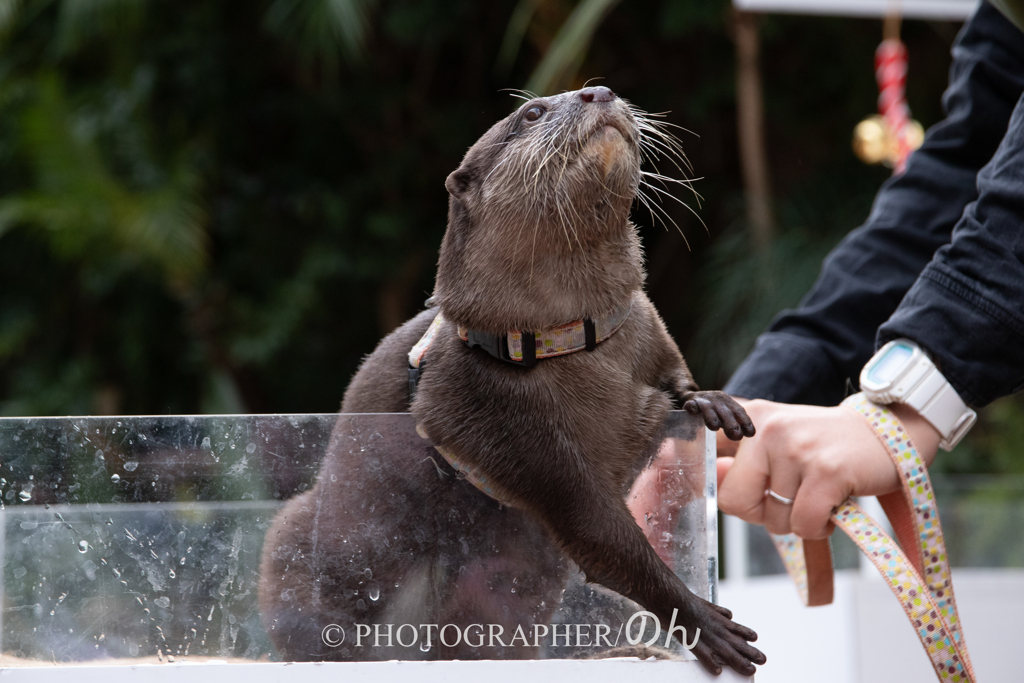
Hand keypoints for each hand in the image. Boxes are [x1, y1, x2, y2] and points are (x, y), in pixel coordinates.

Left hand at [716, 398, 940, 539]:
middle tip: (786, 502)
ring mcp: (797, 449)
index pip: (704, 452)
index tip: (699, 490)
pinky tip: (831, 507)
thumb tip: (707, 482)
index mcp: (750, 419)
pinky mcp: (827, 472)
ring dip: (797, 521)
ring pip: (774, 519)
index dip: (698, 477)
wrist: (887, 431)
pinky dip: (818, 528)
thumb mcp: (777, 440)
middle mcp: (767, 429)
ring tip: (817, 496)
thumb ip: (741, 461)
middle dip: (759, 514)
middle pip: (733, 501)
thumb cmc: (824, 445)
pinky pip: (803, 525)